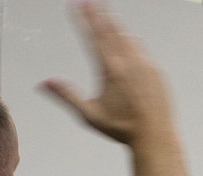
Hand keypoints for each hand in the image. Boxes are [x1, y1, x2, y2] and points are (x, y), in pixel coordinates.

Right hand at [40, 0, 172, 144]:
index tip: (76, 5)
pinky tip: (129, 38)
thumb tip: (46, 83)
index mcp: (111, 69)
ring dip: (115, 23)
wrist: (155, 136)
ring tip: (107, 13)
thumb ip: (67, 95)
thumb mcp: (89, 114)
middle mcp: (129, 62)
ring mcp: (145, 64)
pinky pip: (142, 49)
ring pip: (128, 36)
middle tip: (90, 0)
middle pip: (111, 30)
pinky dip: (131, 39)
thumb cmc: (124, 129)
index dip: (83, 19)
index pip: (94, 36)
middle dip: (98, 13)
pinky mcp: (156, 71)